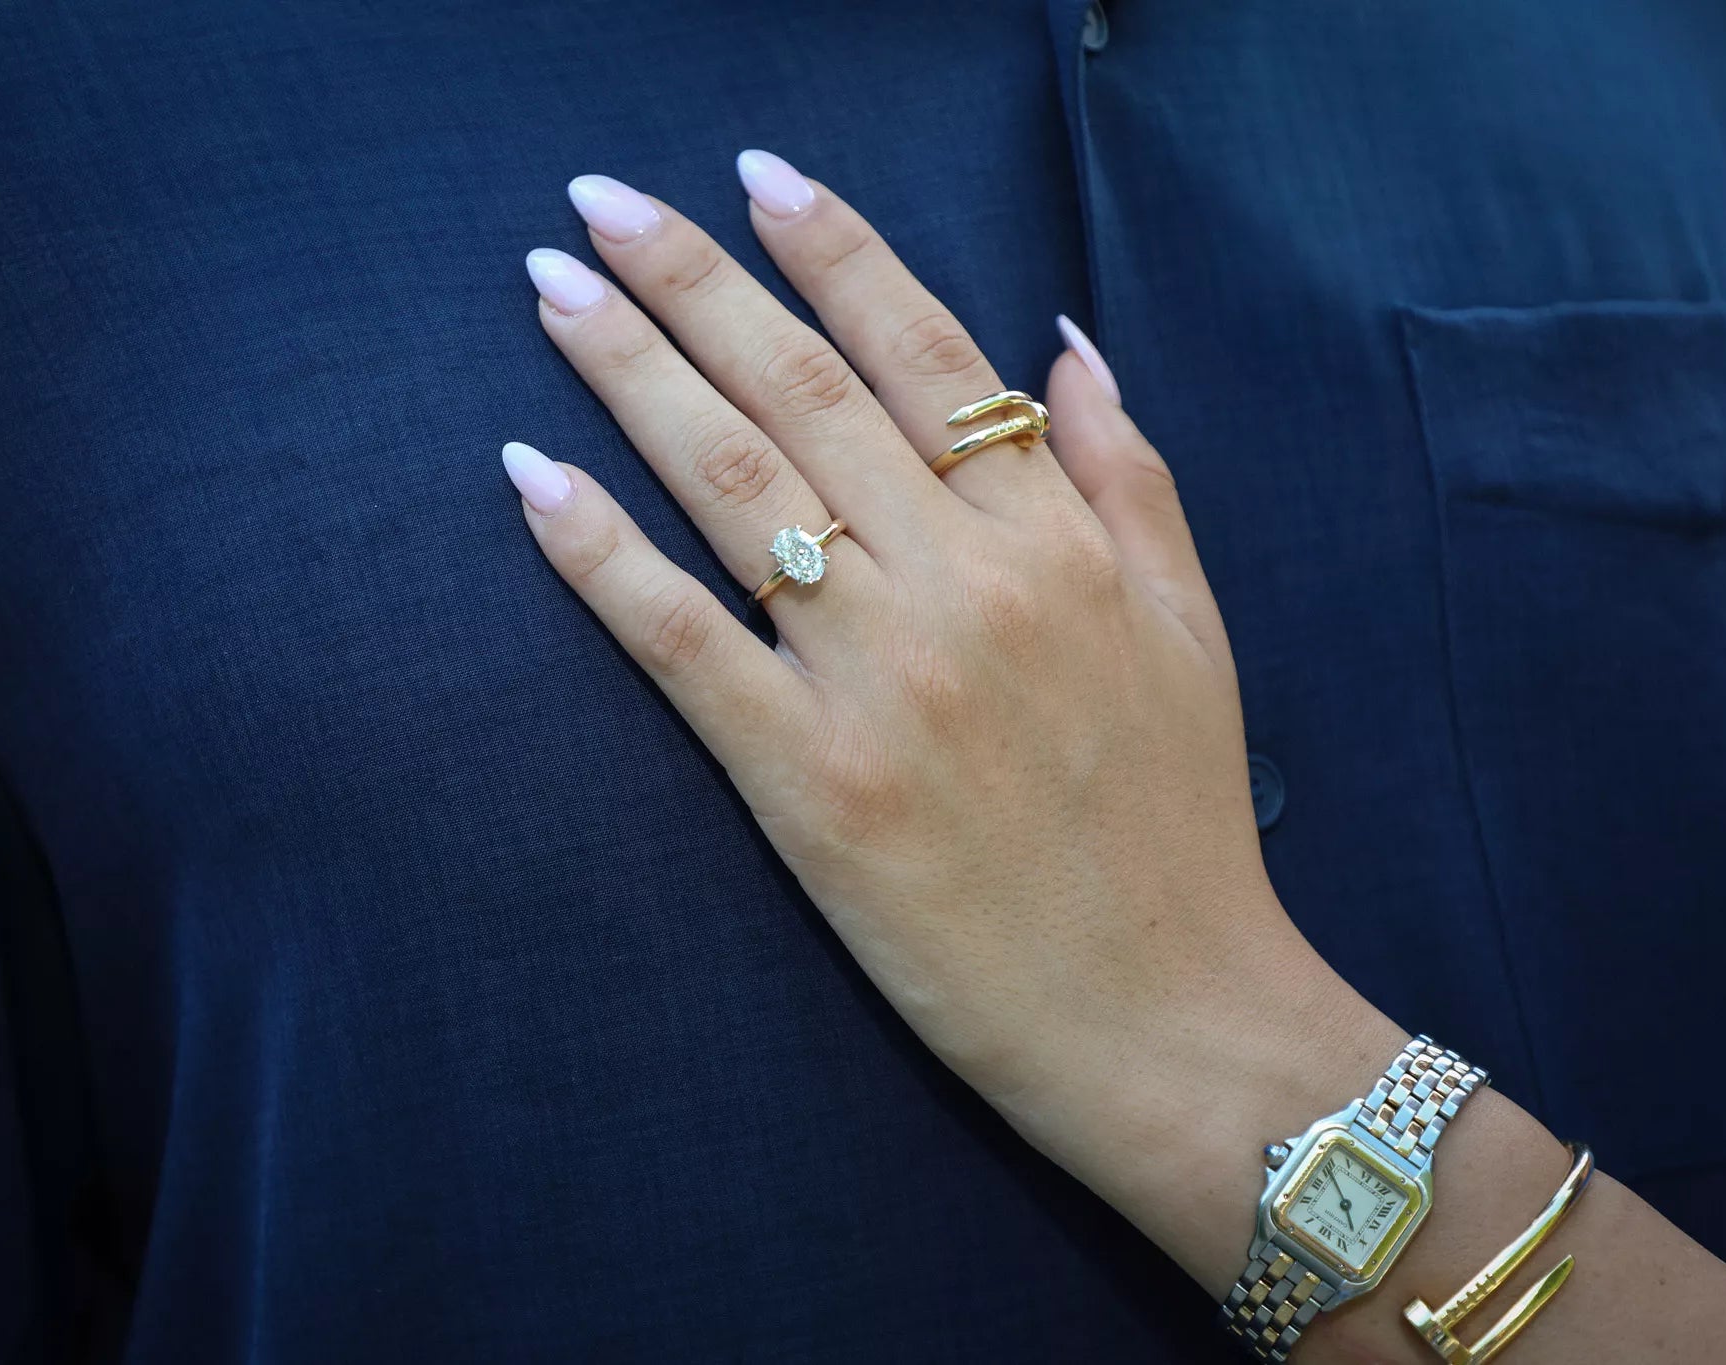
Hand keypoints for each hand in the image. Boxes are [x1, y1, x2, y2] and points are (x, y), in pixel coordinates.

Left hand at [502, 156, 1725, 1362]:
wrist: (1175, 1019)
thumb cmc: (1183, 827)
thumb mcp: (1194, 627)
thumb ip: (1130, 475)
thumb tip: (1062, 339)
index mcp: (1056, 539)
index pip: (924, 353)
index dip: (834, 251)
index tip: (755, 175)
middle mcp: (961, 584)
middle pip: (801, 393)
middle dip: (691, 281)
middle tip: (598, 201)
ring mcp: (874, 681)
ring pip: (732, 487)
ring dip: (629, 374)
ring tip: (552, 286)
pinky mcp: (805, 784)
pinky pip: (680, 642)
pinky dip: (598, 554)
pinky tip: (530, 478)